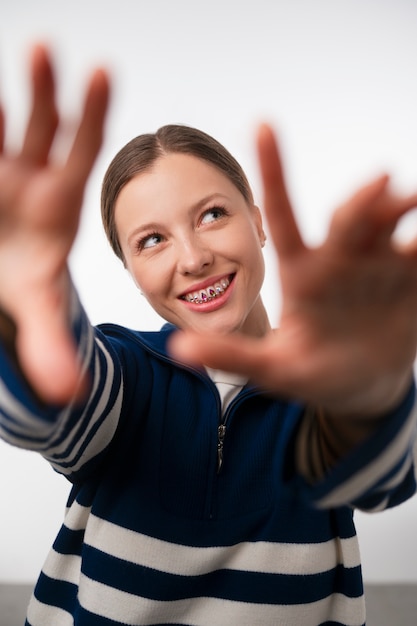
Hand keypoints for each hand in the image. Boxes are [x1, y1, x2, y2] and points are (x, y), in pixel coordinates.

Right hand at [0, 45, 109, 403]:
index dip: (92, 115)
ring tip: (26, 50)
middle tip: (44, 49)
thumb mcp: (38, 308)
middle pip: (45, 126)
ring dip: (6, 90)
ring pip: (7, 121)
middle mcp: (33, 176)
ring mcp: (3, 169)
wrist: (6, 267)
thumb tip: (72, 396)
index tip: (101, 73)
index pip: (83, 152)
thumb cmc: (27, 278)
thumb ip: (53, 347)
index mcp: (60, 201)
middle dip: (44, 90)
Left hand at [170, 124, 416, 417]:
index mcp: (302, 273)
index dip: (273, 171)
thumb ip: (233, 357)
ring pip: (391, 223)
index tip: (263, 124)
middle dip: (361, 200)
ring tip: (415, 202)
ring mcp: (379, 266)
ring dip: (404, 208)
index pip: (283, 216)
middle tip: (378, 183)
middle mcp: (340, 259)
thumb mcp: (273, 368)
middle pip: (348, 218)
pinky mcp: (412, 277)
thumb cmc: (312, 373)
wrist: (362, 387)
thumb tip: (177, 348)